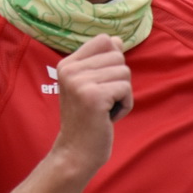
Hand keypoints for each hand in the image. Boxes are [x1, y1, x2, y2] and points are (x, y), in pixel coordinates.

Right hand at [51, 34, 133, 176]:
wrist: (76, 152)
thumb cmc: (88, 119)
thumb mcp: (91, 85)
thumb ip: (102, 61)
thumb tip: (117, 40)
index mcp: (67, 64)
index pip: (104, 40)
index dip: (113, 60)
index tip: (101, 84)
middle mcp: (69, 69)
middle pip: (118, 56)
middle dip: (119, 81)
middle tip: (102, 101)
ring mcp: (79, 82)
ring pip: (124, 72)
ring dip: (122, 95)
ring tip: (104, 109)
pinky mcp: (93, 96)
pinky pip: (126, 89)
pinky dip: (124, 106)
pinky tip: (108, 117)